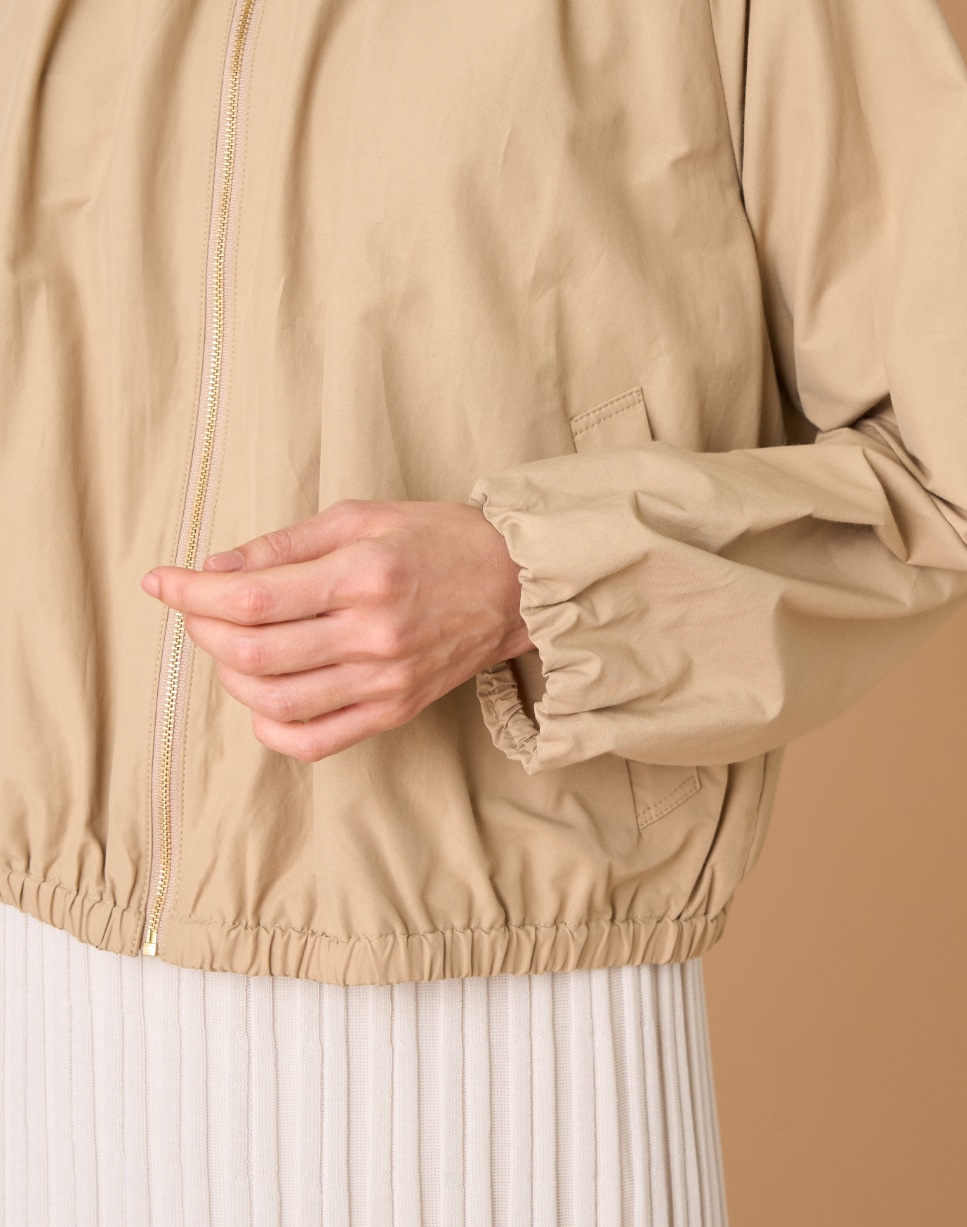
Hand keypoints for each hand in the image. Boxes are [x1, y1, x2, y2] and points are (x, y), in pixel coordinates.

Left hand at [139, 499, 533, 762]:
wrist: (514, 582)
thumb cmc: (438, 539)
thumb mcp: (361, 516)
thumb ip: (285, 544)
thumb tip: (216, 568)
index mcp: (363, 575)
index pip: (252, 597)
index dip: (191, 592)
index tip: (161, 582)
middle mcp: (373, 634)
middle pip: (254, 653)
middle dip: (204, 632)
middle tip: (196, 610)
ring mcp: (386, 680)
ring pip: (276, 702)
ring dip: (230, 678)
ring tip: (228, 650)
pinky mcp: (396, 710)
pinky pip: (316, 741)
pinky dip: (271, 729)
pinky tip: (260, 701)